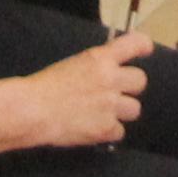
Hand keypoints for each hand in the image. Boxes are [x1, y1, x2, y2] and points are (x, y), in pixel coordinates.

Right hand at [21, 33, 154, 148]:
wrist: (33, 110)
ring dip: (121, 112)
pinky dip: (109, 132)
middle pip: (140, 81)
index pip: (136, 44)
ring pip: (135, 109)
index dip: (143, 46)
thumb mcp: (73, 64)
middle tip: (115, 92)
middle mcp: (111, 80)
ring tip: (104, 114)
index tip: (145, 50)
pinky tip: (94, 129)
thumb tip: (108, 71)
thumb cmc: (45, 86)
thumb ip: (95, 66)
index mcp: (101, 59)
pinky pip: (120, 132)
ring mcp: (111, 106)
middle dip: (130, 87)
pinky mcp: (106, 129)